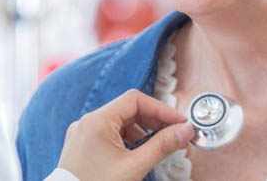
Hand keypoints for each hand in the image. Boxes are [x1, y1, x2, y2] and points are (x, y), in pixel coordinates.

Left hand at [57, 89, 195, 180]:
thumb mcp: (135, 167)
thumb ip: (162, 146)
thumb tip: (184, 131)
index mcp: (97, 121)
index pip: (135, 100)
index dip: (161, 109)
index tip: (180, 122)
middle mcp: (87, 123)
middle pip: (128, 109)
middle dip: (154, 121)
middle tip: (175, 133)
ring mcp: (82, 134)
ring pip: (119, 122)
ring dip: (142, 131)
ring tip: (158, 146)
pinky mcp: (81, 146)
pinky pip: (109, 134)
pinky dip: (127, 140)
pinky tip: (138, 153)